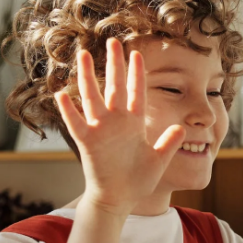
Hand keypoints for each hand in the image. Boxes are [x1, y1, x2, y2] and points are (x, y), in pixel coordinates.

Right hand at [54, 38, 185, 217]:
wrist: (119, 199)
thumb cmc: (138, 180)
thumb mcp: (158, 160)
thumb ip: (168, 143)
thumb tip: (182, 128)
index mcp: (134, 123)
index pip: (136, 92)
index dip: (136, 74)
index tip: (137, 54)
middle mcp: (117, 122)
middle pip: (115, 87)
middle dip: (114, 65)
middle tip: (113, 42)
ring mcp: (101, 130)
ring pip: (93, 98)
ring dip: (88, 77)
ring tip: (84, 55)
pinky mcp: (88, 143)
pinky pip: (76, 123)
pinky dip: (69, 110)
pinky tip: (61, 94)